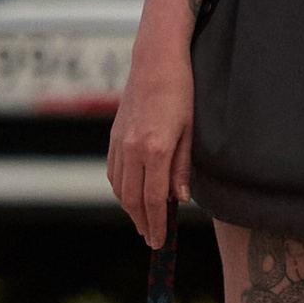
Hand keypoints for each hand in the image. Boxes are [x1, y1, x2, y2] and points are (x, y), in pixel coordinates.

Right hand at [107, 49, 195, 249]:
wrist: (155, 61)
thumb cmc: (180, 91)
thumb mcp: (190, 130)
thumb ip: (182, 168)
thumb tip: (179, 199)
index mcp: (154, 149)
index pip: (153, 199)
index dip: (156, 225)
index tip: (159, 242)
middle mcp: (132, 149)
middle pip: (132, 199)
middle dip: (142, 222)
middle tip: (151, 238)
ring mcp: (119, 142)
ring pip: (119, 187)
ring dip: (130, 208)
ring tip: (143, 221)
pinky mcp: (114, 136)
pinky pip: (113, 171)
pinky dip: (120, 189)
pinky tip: (130, 195)